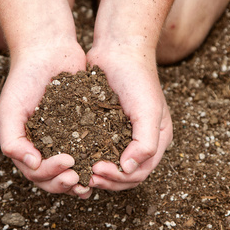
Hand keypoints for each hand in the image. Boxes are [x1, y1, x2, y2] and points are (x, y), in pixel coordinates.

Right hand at [0, 42, 92, 197]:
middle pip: (53, 177)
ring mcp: (64, 138)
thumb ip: (12, 140)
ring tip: (92, 180)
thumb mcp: (10, 110)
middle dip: (65, 182)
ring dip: (80, 178)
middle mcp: (45, 146)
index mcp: (26, 146)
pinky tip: (105, 163)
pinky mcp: (83, 127)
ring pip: (71, 168)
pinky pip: (88, 149)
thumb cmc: (24, 80)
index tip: (68, 162)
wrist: (48, 51)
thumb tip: (32, 165)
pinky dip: (93, 160)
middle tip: (79, 178)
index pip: (36, 173)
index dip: (51, 175)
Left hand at [86, 46, 172, 189]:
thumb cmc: (137, 79)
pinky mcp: (105, 126)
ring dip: (95, 172)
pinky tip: (72, 158)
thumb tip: (128, 169)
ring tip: (78, 172)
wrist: (118, 50)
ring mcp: (122, 134)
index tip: (97, 171)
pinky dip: (87, 157)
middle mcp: (141, 140)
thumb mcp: (148, 111)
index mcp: (157, 140)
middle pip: (125, 174)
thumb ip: (146, 143)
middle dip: (107, 179)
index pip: (140, 173)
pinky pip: (97, 148)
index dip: (119, 178)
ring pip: (110, 164)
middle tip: (86, 177)